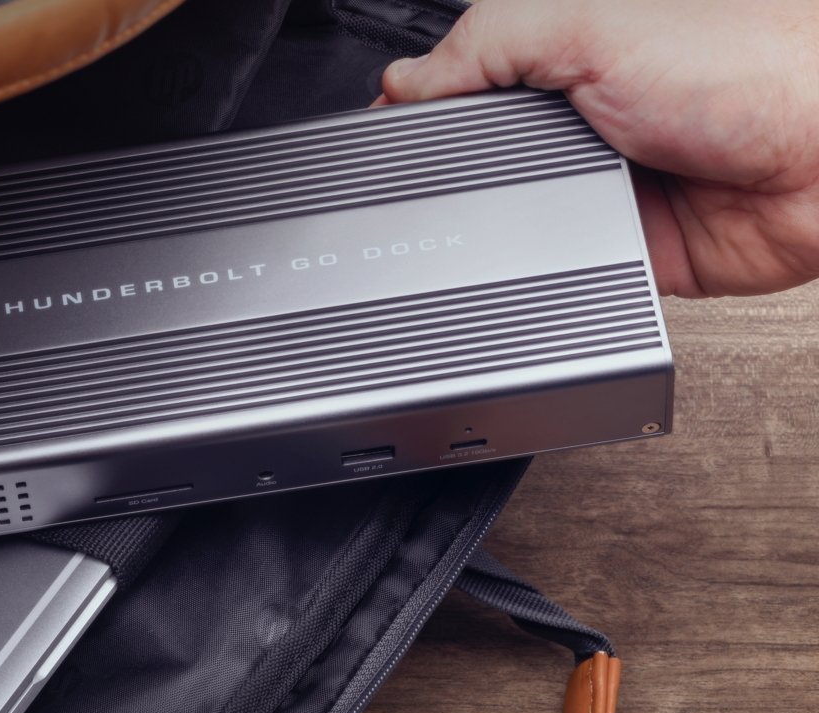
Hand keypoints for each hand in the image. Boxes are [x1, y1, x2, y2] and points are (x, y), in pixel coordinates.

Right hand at [378, 0, 818, 297]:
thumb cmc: (746, 61)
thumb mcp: (585, 23)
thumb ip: (482, 45)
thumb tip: (400, 82)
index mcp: (560, 54)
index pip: (459, 84)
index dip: (416, 108)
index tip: (383, 128)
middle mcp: (575, 121)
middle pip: (471, 162)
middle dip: (459, 174)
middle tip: (474, 162)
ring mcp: (596, 189)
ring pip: (508, 224)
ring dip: (512, 224)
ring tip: (545, 196)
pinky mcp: (619, 250)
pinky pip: (557, 273)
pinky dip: (552, 269)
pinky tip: (569, 241)